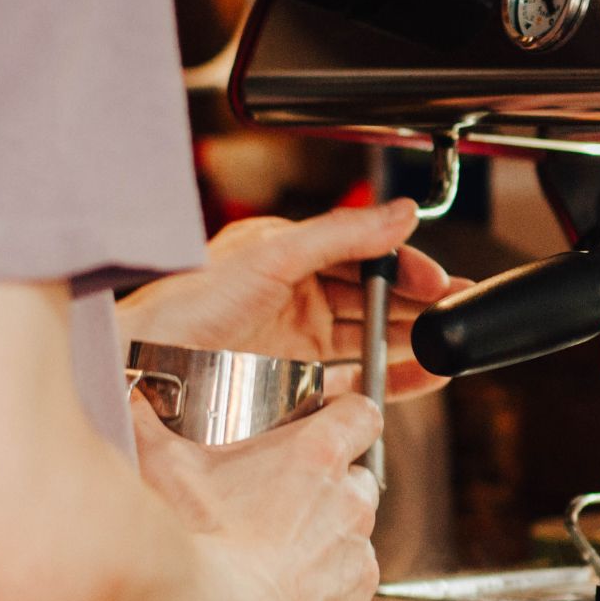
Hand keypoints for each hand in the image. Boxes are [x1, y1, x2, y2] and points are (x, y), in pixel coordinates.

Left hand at [117, 199, 468, 400]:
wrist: (141, 368)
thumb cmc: (184, 306)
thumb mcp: (271, 255)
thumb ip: (342, 234)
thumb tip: (401, 214)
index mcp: (287, 255)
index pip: (364, 255)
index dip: (405, 267)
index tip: (438, 281)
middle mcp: (295, 297)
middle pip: (374, 298)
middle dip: (419, 304)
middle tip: (458, 312)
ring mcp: (297, 343)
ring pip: (371, 339)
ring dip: (412, 341)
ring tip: (448, 345)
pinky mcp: (296, 386)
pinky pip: (358, 382)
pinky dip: (394, 381)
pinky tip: (423, 377)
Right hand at [131, 391, 383, 600]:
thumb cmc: (189, 543)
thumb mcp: (161, 464)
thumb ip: (150, 422)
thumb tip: (132, 400)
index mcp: (318, 456)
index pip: (361, 416)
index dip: (348, 419)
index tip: (333, 425)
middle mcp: (350, 506)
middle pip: (356, 483)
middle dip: (328, 491)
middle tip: (280, 506)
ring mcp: (357, 563)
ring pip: (352, 545)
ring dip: (323, 549)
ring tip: (270, 564)